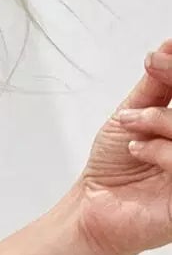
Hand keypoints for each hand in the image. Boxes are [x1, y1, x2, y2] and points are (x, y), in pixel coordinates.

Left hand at [68, 38, 171, 254]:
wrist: (91, 208)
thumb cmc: (116, 167)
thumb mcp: (134, 116)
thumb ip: (157, 85)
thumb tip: (168, 46)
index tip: (161, 54)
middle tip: (154, 67)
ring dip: (161, 120)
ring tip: (131, 123)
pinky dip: (161, 151)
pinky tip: (137, 150)